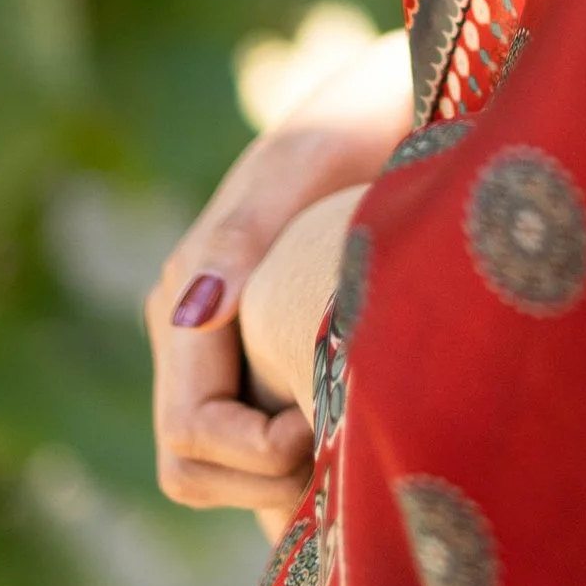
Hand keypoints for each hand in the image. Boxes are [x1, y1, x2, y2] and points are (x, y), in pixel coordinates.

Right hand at [146, 27, 413, 529]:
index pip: (189, 431)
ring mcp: (227, 351)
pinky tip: (355, 463)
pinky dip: (297, 477)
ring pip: (221, 473)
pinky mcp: (269, 361)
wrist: (399, 100)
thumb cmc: (358, 122)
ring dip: (277, 486)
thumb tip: (188, 313)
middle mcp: (193, 331)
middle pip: (192, 466)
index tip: (318, 427)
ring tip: (354, 453)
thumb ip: (240, 233)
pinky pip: (260, 458)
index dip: (251, 454)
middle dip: (261, 480)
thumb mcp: (303, 161)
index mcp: (187, 293)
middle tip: (341, 450)